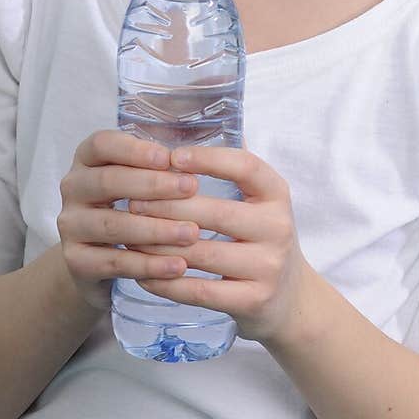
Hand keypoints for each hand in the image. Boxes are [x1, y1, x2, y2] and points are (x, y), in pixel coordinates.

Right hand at [57, 129, 200, 311]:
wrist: (97, 261)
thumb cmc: (131, 209)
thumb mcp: (140, 180)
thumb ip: (165, 165)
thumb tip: (217, 151)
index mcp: (87, 160)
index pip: (102, 144)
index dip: (134, 149)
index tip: (168, 157)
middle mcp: (73, 188)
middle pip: (107, 181)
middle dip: (152, 185)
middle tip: (191, 188)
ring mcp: (71, 226)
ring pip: (113, 225)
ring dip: (156, 229)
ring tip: (192, 233)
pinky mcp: (76, 261)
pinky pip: (114, 262)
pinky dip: (148, 264)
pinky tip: (178, 266)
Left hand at [126, 137, 316, 344]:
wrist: (290, 299)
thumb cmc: (260, 239)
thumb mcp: (258, 200)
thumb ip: (230, 167)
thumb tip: (191, 118)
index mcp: (276, 193)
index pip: (244, 166)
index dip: (206, 158)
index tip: (170, 157)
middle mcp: (277, 227)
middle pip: (214, 212)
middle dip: (166, 207)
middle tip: (130, 202)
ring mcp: (268, 266)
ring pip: (201, 253)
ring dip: (158, 246)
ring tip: (128, 237)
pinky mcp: (254, 300)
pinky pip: (200, 290)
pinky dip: (167, 282)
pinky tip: (142, 273)